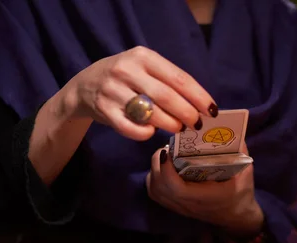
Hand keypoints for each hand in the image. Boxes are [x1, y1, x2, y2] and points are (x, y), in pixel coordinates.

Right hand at [55, 46, 217, 140]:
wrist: (84, 86)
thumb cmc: (125, 79)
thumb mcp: (144, 69)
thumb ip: (168, 82)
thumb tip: (199, 105)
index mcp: (143, 56)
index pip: (179, 78)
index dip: (199, 96)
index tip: (212, 110)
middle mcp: (127, 70)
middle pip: (167, 97)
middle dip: (187, 114)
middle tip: (197, 124)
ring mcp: (114, 90)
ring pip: (151, 114)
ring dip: (170, 125)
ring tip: (177, 128)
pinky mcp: (104, 110)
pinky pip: (131, 128)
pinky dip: (145, 133)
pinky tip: (151, 132)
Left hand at [146, 144, 264, 236]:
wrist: (236, 217)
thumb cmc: (240, 193)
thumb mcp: (244, 171)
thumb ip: (238, 149)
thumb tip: (228, 126)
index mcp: (205, 197)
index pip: (176, 188)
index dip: (167, 169)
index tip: (168, 151)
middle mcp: (187, 204)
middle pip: (159, 187)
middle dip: (158, 163)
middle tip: (167, 147)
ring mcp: (178, 207)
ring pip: (154, 189)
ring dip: (155, 169)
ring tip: (166, 155)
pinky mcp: (173, 206)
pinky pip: (155, 192)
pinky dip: (154, 177)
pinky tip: (164, 167)